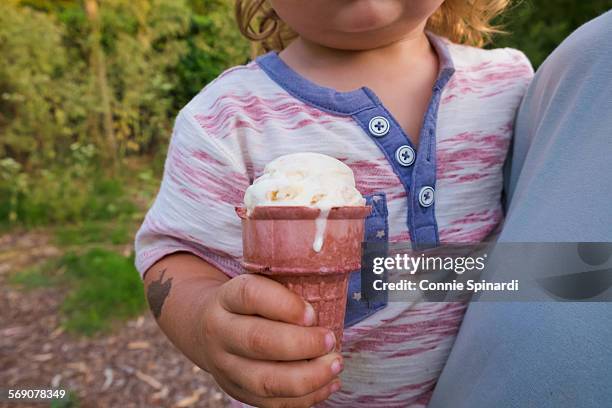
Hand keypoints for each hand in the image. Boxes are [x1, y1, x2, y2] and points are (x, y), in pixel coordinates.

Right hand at [200, 273, 342, 407]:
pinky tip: (329, 383)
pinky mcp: (237, 391)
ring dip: (308, 376)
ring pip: (265, 380)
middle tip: (330, 340)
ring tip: (335, 364)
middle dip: (302, 344)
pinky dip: (306, 397)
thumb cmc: (247, 304)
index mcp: (226, 298)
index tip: (313, 313)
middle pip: (258, 341)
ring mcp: (225, 366)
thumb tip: (330, 296)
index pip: (250, 295)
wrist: (205, 328)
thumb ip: (285, 288)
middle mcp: (220, 332)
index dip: (285, 304)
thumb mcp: (257, 284)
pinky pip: (272, 403)